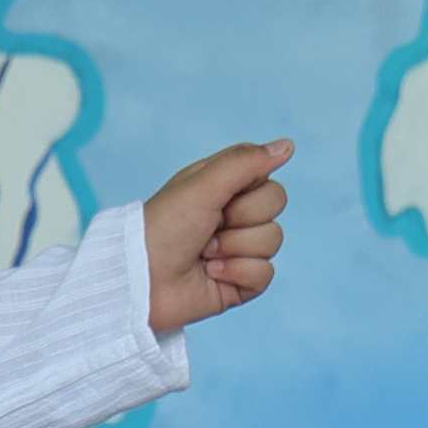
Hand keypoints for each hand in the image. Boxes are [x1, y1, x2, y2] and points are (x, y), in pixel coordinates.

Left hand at [144, 141, 290, 333]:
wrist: (140, 278)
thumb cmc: (163, 227)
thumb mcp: (202, 184)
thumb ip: (245, 162)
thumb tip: (288, 145)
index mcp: (223, 187)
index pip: (266, 177)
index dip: (247, 188)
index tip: (215, 196)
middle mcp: (233, 216)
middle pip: (275, 206)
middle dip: (241, 218)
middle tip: (206, 229)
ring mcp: (238, 250)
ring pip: (273, 240)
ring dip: (234, 247)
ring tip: (203, 254)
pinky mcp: (239, 282)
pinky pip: (266, 274)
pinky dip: (237, 273)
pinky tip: (210, 274)